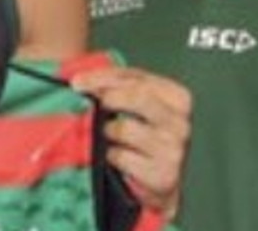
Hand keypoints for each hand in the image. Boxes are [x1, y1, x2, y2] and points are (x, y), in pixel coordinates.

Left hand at [72, 66, 190, 218]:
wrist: (159, 180)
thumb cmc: (143, 135)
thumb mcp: (137, 105)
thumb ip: (116, 87)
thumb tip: (81, 80)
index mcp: (178, 98)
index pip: (137, 78)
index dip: (103, 77)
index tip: (76, 81)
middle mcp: (180, 122)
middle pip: (136, 96)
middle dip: (106, 96)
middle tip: (86, 101)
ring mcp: (173, 149)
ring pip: (124, 128)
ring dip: (107, 131)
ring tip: (110, 136)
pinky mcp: (162, 174)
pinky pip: (121, 156)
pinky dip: (111, 155)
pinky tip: (115, 156)